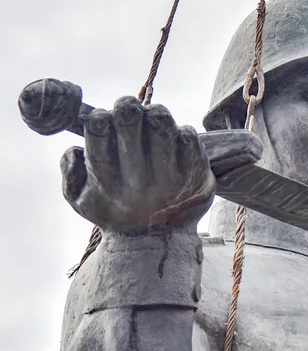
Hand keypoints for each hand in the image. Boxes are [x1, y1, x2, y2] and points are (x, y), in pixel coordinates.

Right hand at [60, 96, 216, 232]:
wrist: (158, 243)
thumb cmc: (116, 212)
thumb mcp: (81, 201)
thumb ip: (69, 173)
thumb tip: (75, 148)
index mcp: (107, 182)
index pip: (99, 137)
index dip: (99, 119)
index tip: (102, 117)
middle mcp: (138, 180)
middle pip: (130, 123)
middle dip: (127, 107)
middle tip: (127, 107)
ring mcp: (169, 177)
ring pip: (161, 124)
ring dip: (154, 113)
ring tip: (151, 116)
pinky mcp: (195, 174)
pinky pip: (188, 136)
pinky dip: (180, 130)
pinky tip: (173, 137)